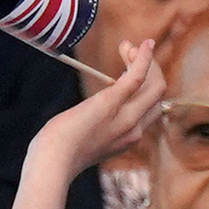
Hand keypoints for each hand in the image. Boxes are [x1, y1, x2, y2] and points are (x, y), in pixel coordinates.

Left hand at [29, 39, 165, 179]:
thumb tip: (87, 114)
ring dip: (144, 60)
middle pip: (156, 94)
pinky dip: (143, 59)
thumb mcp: (84, 143)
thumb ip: (94, 130)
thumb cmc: (58, 155)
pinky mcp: (110, 104)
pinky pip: (137, 78)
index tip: (127, 72)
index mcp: (129, 140)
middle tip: (128, 51)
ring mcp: (125, 119)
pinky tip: (144, 45)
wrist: (51, 163)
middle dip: (150, 69)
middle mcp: (134, 130)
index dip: (145, 88)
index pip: (150, 109)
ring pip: (153, 85)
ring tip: (126, 46)